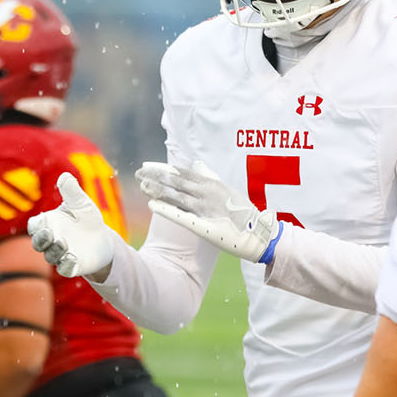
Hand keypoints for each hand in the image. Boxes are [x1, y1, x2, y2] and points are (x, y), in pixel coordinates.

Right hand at [29, 173, 117, 278]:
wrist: (103, 238)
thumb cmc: (86, 218)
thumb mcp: (81, 203)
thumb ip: (72, 191)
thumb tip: (65, 176)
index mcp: (48, 224)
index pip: (34, 226)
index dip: (36, 226)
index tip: (44, 221)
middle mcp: (51, 241)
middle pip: (38, 243)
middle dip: (41, 240)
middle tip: (50, 234)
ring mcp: (60, 255)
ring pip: (50, 257)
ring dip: (55, 251)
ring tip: (64, 243)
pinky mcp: (72, 266)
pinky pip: (65, 269)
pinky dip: (66, 265)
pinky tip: (73, 258)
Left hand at [139, 161, 280, 263]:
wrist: (257, 232)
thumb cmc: (242, 212)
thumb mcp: (226, 189)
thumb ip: (209, 176)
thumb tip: (196, 164)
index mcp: (211, 184)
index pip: (182, 172)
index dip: (163, 168)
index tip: (147, 165)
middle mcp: (207, 193)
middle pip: (176, 181)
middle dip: (155, 176)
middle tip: (139, 173)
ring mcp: (205, 208)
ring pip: (176, 196)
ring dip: (157, 190)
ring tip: (142, 185)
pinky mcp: (204, 225)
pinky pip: (181, 215)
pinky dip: (166, 209)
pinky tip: (152, 205)